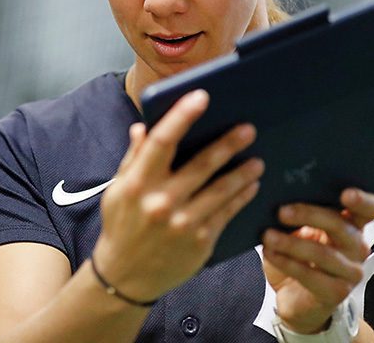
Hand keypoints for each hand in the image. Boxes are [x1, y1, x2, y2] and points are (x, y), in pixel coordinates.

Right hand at [91, 90, 264, 302]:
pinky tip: (251, 185)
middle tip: (248, 128)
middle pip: (200, 165)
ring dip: (242, 172)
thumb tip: (141, 128)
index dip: (182, 117)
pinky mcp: (200, 242)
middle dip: (227, 143)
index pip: (161, 142)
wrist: (125, 277)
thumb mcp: (117, 191)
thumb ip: (132, 159)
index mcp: (136, 184)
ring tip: (257, 159)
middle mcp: (161, 202)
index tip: (201, 97)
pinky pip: (226, 213)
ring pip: (221, 190)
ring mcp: (183, 224)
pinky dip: (241, 197)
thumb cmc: (121, 227)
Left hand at [262, 188, 373, 332]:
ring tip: (268, 236)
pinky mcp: (337, 292)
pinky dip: (286, 262)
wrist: (294, 297)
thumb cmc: (298, 255)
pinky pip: (311, 275)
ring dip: (291, 243)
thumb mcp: (298, 229)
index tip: (346, 194)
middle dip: (309, 215)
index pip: (371, 209)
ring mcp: (351, 272)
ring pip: (323, 253)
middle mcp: (358, 247)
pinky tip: (270, 253)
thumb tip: (280, 193)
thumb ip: (298, 212)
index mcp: (352, 224)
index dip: (364, 201)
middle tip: (281, 211)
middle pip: (340, 226)